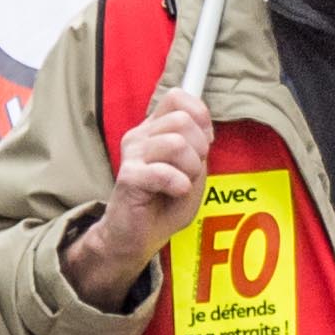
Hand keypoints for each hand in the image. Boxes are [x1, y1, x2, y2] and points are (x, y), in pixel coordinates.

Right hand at [62, 89, 213, 306]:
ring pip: (176, 143)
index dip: (200, 116)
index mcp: (154, 130)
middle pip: (182, 119)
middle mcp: (140, 136)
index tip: (203, 142)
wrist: (139, 237)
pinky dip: (179, 183)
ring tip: (181, 184)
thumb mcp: (191, 169)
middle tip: (191, 171)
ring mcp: (132, 155)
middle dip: (199, 148)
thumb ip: (198, 144)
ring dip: (190, 168)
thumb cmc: (164, 204)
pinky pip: (163, 171)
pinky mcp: (129, 177)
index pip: (177, 97)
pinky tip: (176, 192)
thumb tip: (205, 126)